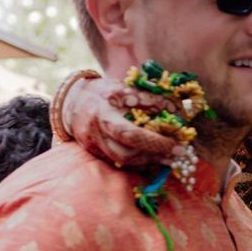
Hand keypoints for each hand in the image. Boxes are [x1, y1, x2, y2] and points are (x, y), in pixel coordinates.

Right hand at [63, 74, 184, 167]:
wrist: (72, 102)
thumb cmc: (102, 93)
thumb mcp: (124, 88)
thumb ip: (148, 99)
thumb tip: (174, 108)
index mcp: (104, 111)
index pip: (131, 132)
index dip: (154, 140)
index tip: (177, 142)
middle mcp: (97, 131)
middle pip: (127, 151)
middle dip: (155, 152)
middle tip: (179, 152)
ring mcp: (95, 145)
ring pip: (124, 160)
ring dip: (150, 160)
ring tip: (171, 157)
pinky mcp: (96, 153)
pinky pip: (121, 162)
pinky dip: (140, 162)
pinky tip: (155, 159)